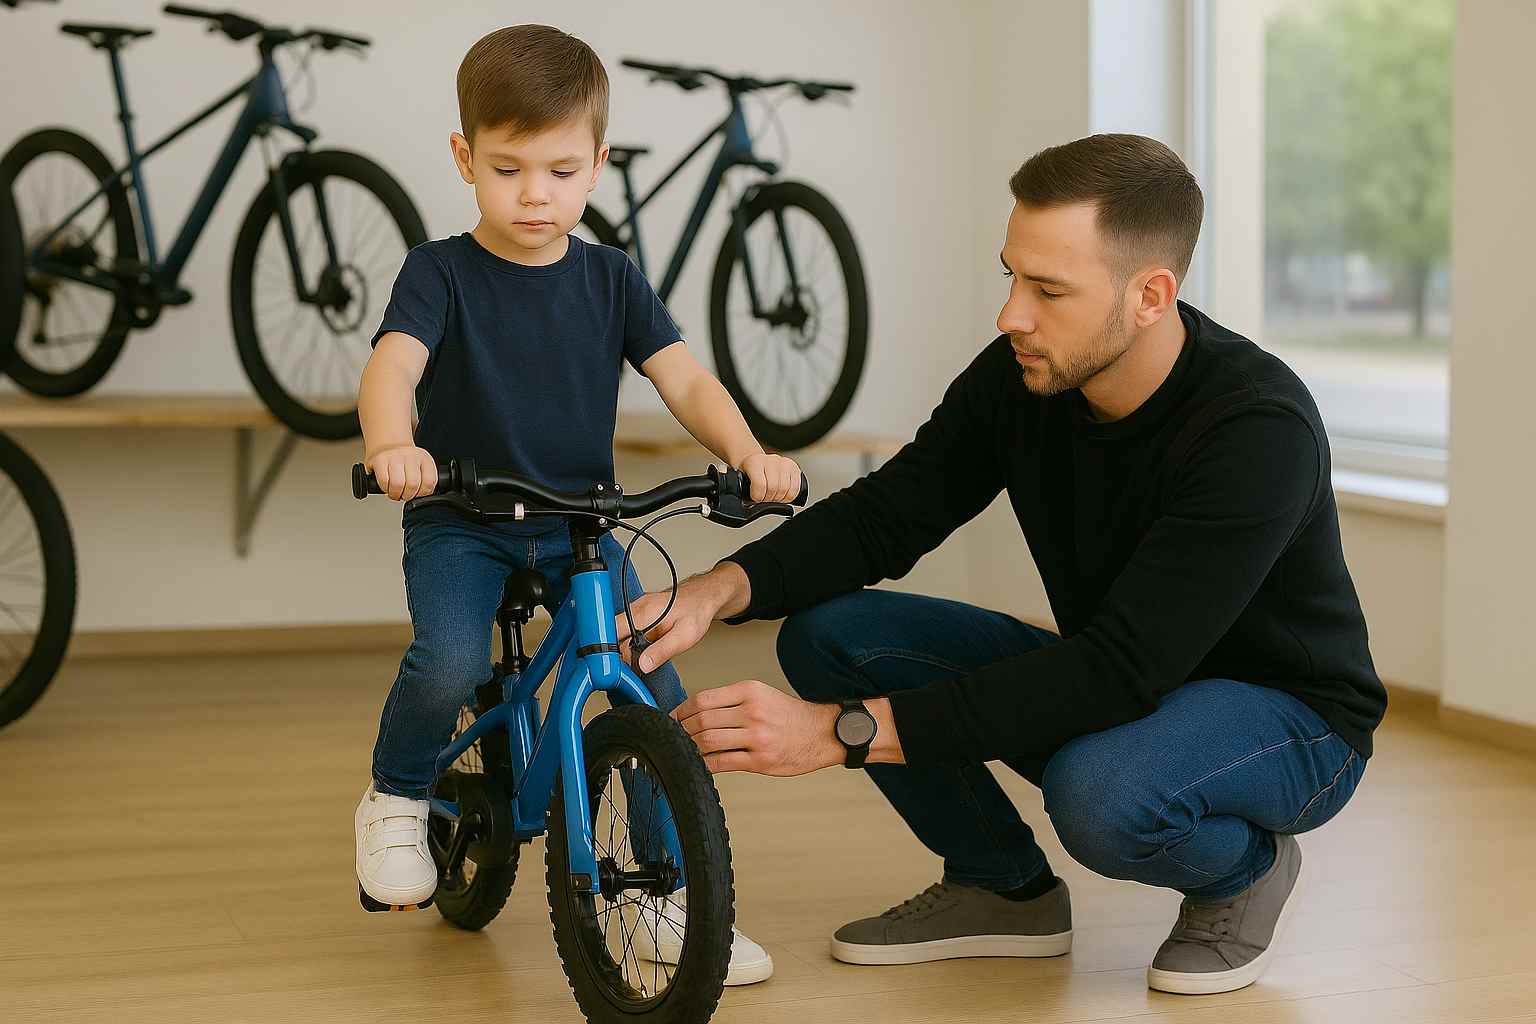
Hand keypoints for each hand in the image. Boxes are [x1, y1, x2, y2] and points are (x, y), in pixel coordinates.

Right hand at [366, 445, 437, 500]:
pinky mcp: (380, 460)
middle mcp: (411, 455)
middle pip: (413, 484)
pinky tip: (387, 487)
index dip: (423, 493)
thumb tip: (424, 497)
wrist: (388, 445)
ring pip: (398, 484)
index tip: (418, 494)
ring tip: (395, 493)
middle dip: (408, 495)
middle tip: (405, 495)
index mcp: (424, 459)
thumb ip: (425, 480)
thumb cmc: (404, 462)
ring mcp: (395, 456)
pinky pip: (384, 481)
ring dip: (396, 494)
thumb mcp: (421, 467)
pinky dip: (385, 488)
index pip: (430, 481)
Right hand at [615, 563, 749, 673]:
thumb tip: (643, 665)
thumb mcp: (684, 637)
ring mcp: (636, 609)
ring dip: (620, 648)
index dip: (609, 650)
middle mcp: (636, 608)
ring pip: (616, 631)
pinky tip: (637, 651)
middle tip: (624, 669)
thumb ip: (662, 651)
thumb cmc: (696, 613)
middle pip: (611, 632)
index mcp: (644, 613)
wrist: (703, 598)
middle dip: (613, 652)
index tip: (613, 666)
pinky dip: (626, 642)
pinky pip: (625, 629)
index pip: (612, 631)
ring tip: (632, 662)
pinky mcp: (639, 614)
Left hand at [672, 680, 841, 775]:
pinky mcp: (760, 760)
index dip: (681, 710)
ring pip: (708, 741)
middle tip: (673, 736)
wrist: (822, 733)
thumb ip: (731, 701)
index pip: (703, 699)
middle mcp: (752, 711)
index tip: (672, 718)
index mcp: (749, 691)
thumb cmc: (790, 716)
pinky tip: (699, 764)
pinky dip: (705, 764)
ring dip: (690, 747)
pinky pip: (722, 762)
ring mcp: (756, 737)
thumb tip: (696, 713)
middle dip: (681, 730)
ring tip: (684, 749)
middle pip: (702, 720)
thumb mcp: (762, 695)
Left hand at [739, 452, 802, 502]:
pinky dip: (790, 496)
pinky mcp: (794, 467)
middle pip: (774, 488)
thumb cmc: (748, 474)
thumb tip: (749, 506)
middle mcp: (771, 460)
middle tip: (765, 500)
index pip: (760, 484)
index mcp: (755, 462)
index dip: (758, 497)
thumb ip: (744, 492)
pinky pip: (796, 487)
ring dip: (780, 499)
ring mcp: (784, 463)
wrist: (756, 462)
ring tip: (773, 498)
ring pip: (786, 489)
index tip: (755, 499)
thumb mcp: (741, 481)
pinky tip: (783, 496)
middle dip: (769, 499)